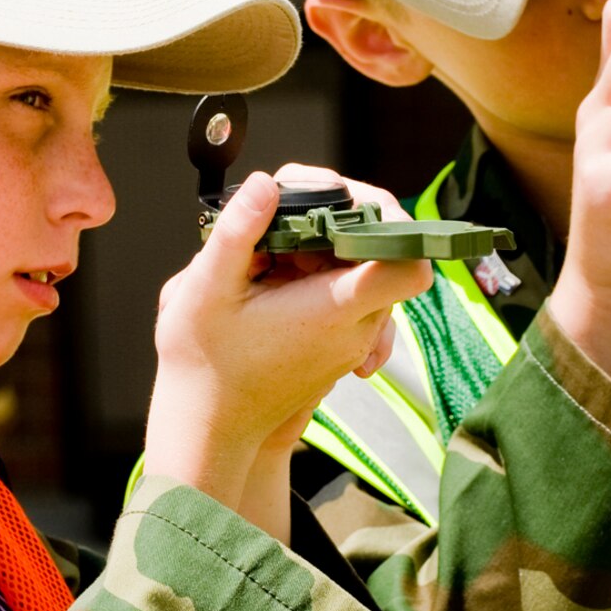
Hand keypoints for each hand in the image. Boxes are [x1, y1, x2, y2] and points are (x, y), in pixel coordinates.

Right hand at [145, 170, 429, 514]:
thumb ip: (238, 232)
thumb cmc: (203, 364)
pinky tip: (284, 280)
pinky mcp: (344, 349)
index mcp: (333, 309)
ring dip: (334, 251)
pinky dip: (329, 277)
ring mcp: (354, 343)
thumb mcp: (206, 289)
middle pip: (391, 256)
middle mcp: (357, 329)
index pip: (407, 262)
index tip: (342, 208)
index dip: (390, 223)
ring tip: (279, 255)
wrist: (210, 427)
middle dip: (348, 225)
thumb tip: (266, 183)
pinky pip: (356, 297)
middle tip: (291, 221)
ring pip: (373, 274)